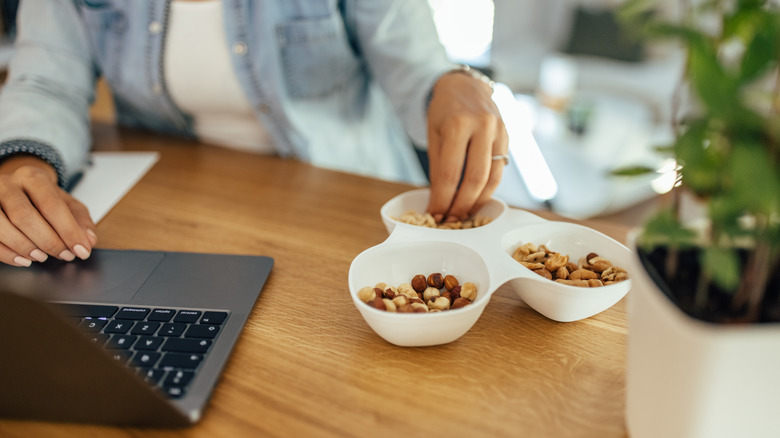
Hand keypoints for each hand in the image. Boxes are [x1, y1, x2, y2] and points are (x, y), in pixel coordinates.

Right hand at [0, 155, 96, 265]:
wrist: (16, 188)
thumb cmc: (42, 198)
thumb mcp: (66, 203)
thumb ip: (80, 220)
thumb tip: (89, 240)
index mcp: (33, 178)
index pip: (51, 205)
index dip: (68, 231)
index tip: (81, 249)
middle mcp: (7, 184)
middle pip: (24, 216)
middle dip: (48, 241)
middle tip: (64, 255)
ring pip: (2, 226)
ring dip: (25, 247)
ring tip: (42, 257)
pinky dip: (7, 253)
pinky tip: (23, 259)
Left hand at [425, 70, 508, 222]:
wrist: (465, 86)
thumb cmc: (444, 111)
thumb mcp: (434, 134)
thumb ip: (438, 166)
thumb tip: (439, 201)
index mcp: (458, 124)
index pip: (450, 173)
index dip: (442, 199)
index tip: (435, 214)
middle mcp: (482, 126)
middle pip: (474, 179)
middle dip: (461, 205)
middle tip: (450, 219)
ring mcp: (499, 131)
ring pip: (492, 178)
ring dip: (477, 202)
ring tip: (463, 214)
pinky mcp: (508, 136)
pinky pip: (500, 170)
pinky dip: (488, 189)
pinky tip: (476, 199)